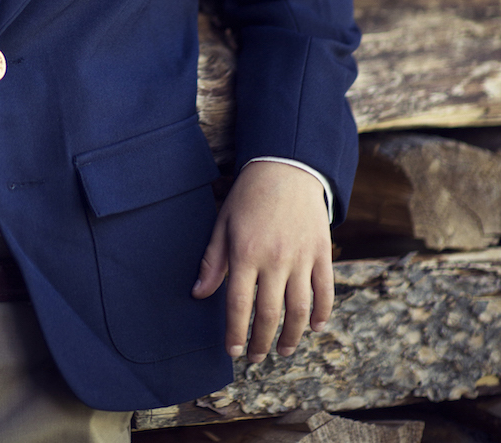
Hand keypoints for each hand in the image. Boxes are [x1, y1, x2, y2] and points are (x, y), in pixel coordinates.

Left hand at [191, 160, 332, 361]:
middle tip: (256, 356)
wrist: (286, 166)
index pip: (239, 304)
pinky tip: (314, 327)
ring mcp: (302, 257)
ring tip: (283, 349)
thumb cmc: (249, 195)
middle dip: (262, 342)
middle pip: (270, 314)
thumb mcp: (224, 222)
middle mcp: (275, 258)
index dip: (235, 332)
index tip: (232, 351)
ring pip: (300, 310)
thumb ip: (213, 260)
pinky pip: (325, 291)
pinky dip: (321, 313)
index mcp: (246, 252)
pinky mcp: (322, 252)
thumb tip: (199, 294)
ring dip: (292, 336)